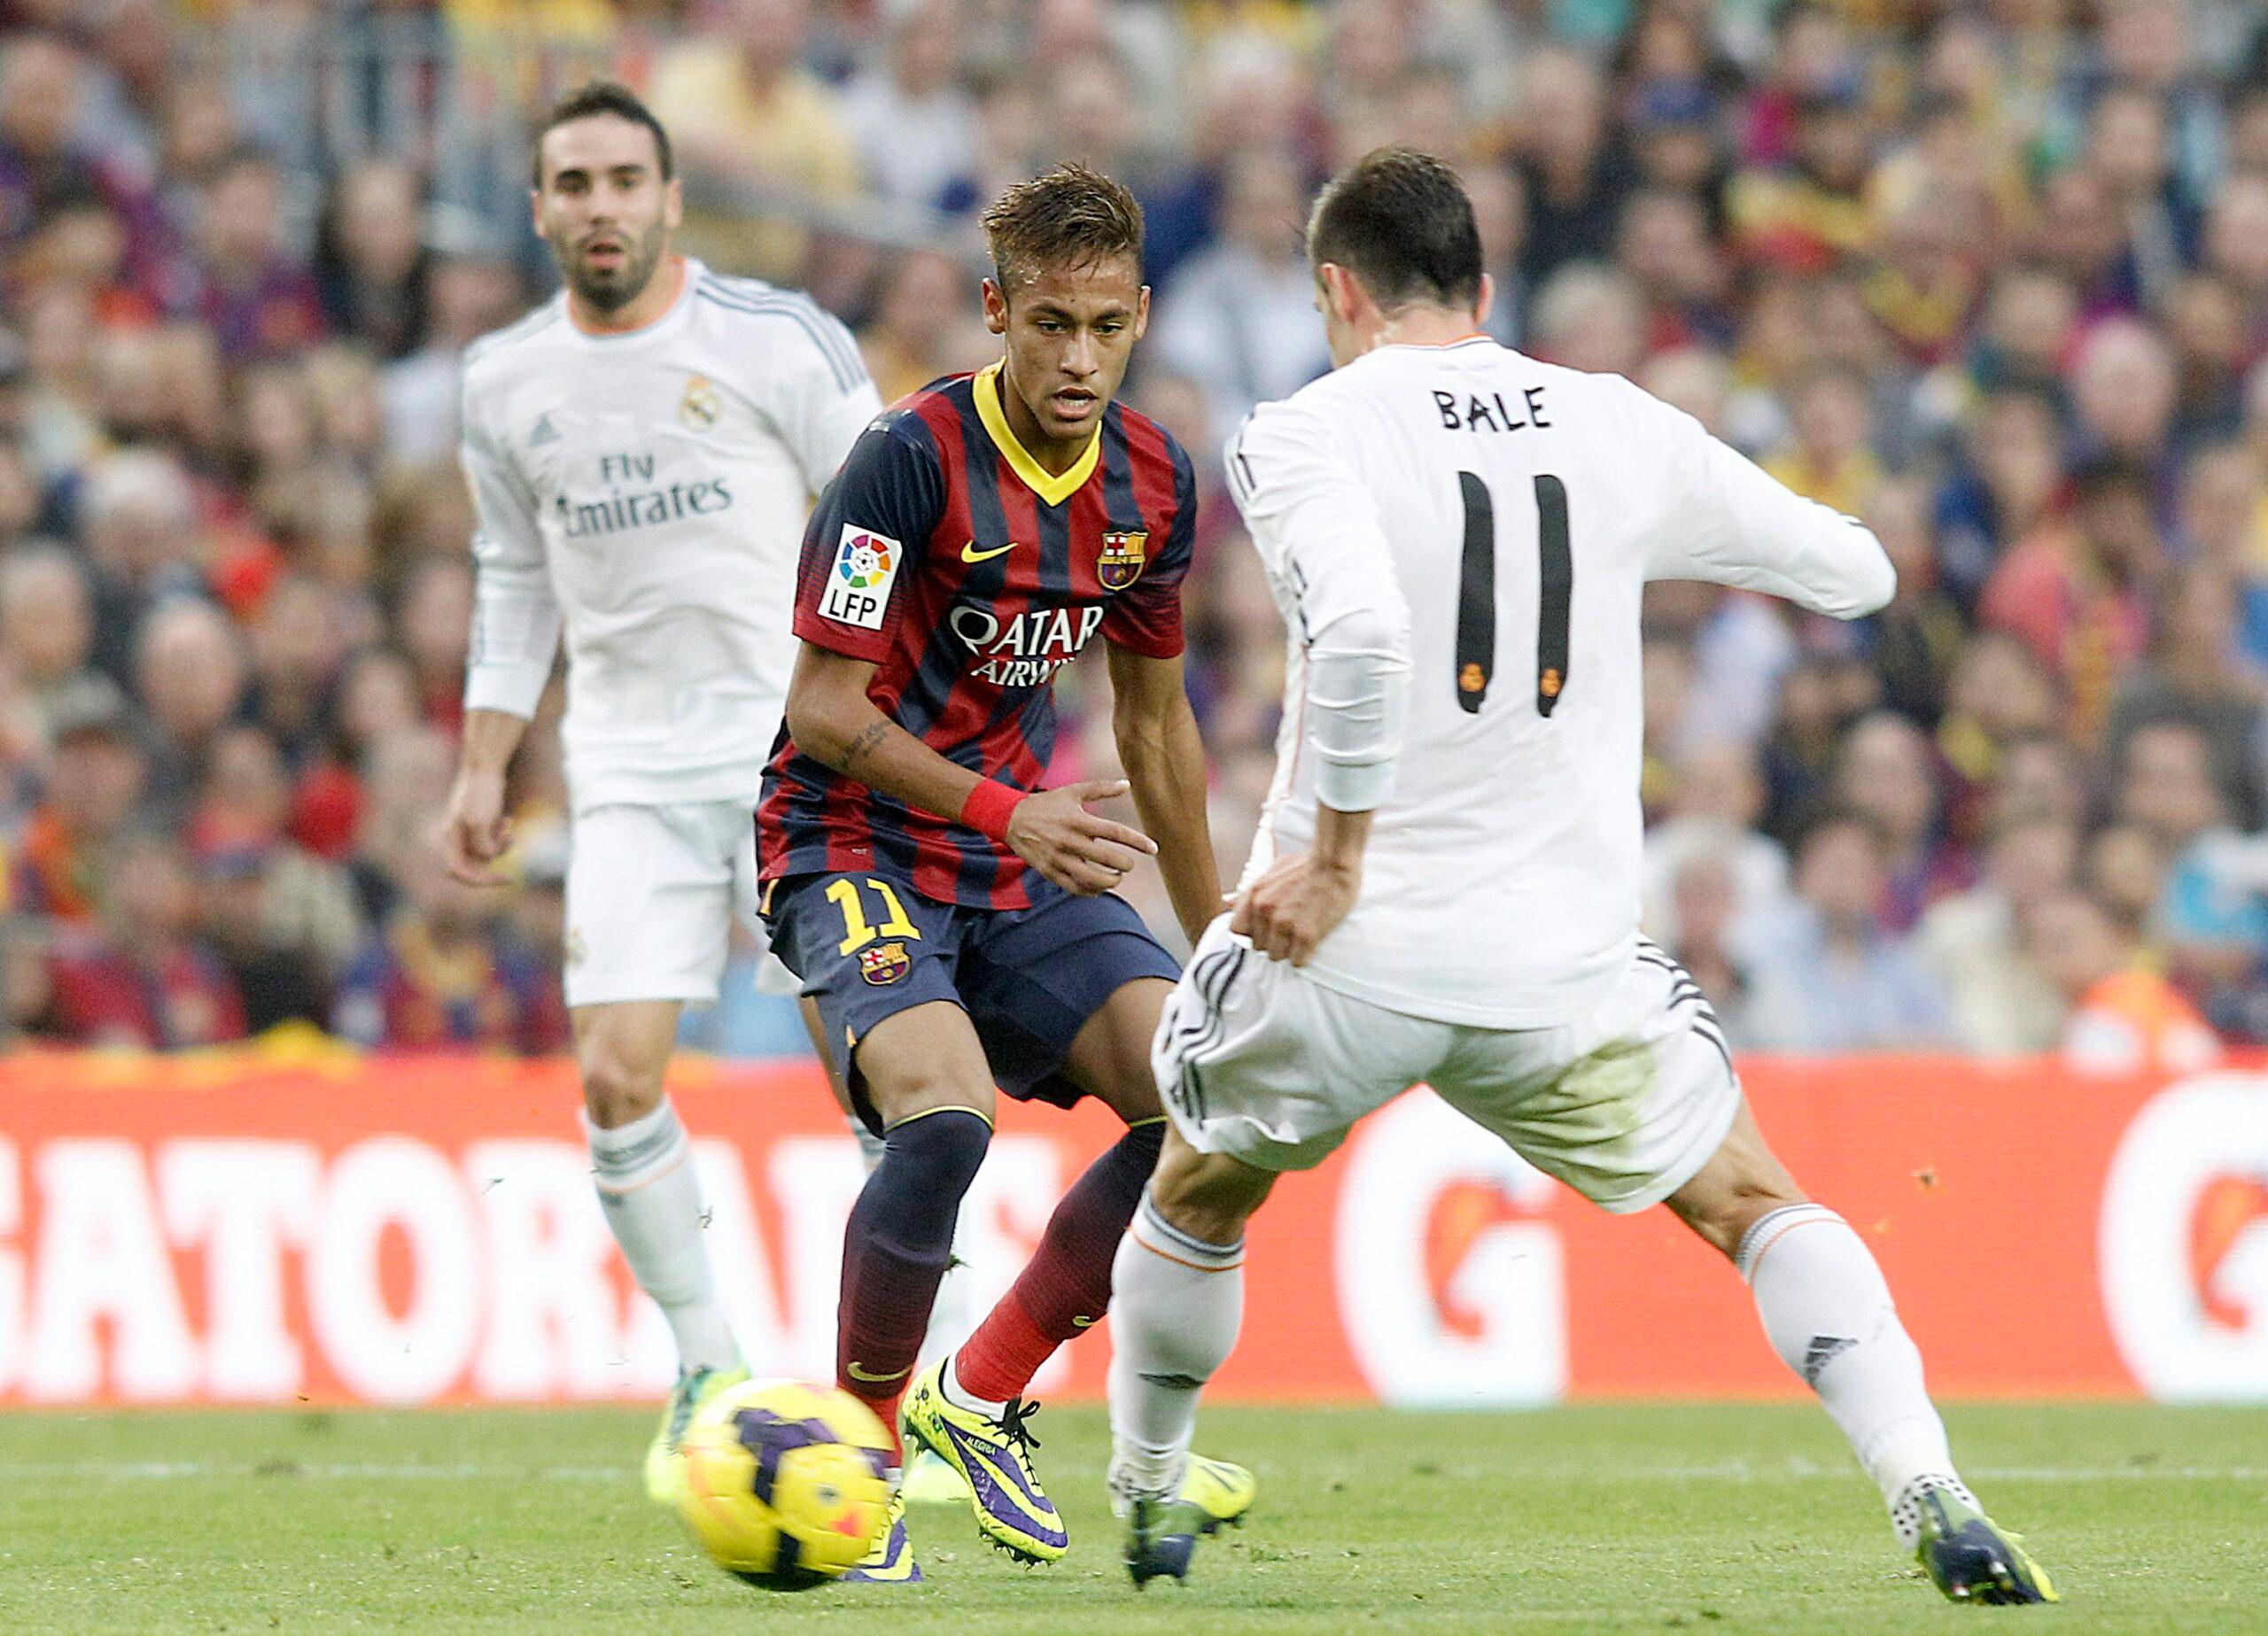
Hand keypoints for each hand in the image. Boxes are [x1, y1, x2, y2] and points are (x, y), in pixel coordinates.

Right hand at [440, 766, 512, 886]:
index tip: (506, 879)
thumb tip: (488, 860)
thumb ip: (482, 847)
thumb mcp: (481, 822)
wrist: (485, 767)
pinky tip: (507, 820)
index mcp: (449, 838)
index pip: (459, 872)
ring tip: (508, 824)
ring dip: (500, 844)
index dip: (481, 881)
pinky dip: (501, 835)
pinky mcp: (478, 824)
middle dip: (494, 857)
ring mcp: (466, 831)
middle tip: (512, 855)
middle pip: (474, 865)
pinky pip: (490, 841)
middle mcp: (454, 837)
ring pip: (485, 853)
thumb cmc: (480, 792)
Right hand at [1006, 778, 1157, 894]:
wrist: (1010, 819)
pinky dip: (1091, 891)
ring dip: (1110, 882)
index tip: (1153, 849)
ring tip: (1115, 877)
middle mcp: (1070, 841)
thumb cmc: (1047, 804)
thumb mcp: (1072, 791)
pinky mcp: (1050, 872)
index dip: (1137, 841)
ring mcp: (1059, 859)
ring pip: (1091, 879)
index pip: (1115, 833)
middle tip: (1128, 864)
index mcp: (1078, 820)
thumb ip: (1101, 788)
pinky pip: (1074, 888)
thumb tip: (1127, 783)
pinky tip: (1099, 887)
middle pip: (1107, 859)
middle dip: (1125, 865)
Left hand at [1229, 851, 1360, 964]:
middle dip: (1272, 941)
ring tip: (1301, 937)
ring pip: (1277, 956)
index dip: (1252, 931)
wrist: (1334, 861)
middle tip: (1289, 932)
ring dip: (1288, 950)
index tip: (1265, 930)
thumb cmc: (1306, 864)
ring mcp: (1284, 924)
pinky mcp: (1306, 934)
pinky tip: (1311, 945)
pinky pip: (1297, 960)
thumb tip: (1228, 903)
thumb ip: (1251, 892)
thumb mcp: (1271, 872)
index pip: (1237, 930)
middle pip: (1258, 946)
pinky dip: (1304, 956)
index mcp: (1254, 896)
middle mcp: (1265, 911)